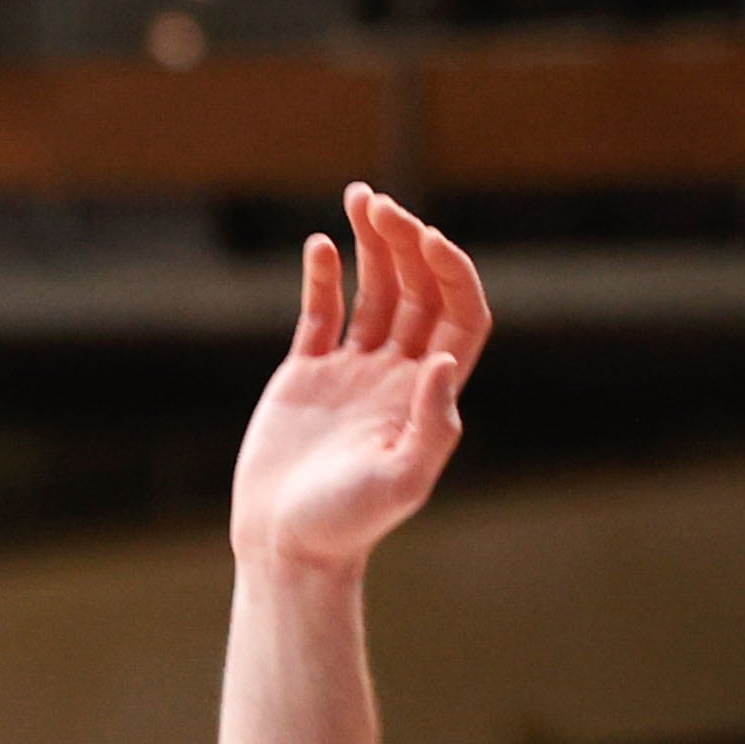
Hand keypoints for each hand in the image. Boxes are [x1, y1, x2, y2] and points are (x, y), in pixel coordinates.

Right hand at [229, 184, 488, 571]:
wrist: (285, 545)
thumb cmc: (346, 523)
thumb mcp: (400, 480)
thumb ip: (430, 423)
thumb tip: (440, 361)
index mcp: (429, 394)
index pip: (459, 313)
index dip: (452, 272)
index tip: (427, 239)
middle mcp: (397, 374)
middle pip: (418, 290)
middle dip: (406, 242)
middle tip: (381, 204)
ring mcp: (352, 372)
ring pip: (374, 291)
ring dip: (372, 244)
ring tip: (359, 198)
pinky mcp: (306, 375)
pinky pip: (322, 312)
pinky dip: (324, 276)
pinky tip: (322, 246)